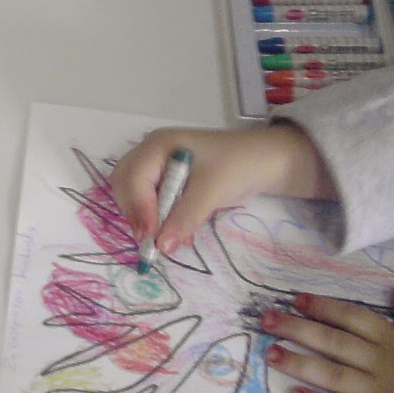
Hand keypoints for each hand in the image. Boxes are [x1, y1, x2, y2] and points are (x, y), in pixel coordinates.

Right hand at [109, 125, 335, 254]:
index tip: (150, 237)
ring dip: (148, 219)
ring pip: (136, 195)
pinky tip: (177, 232)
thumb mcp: (211, 193)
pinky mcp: (170, 180)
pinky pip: (152, 201)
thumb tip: (160, 247)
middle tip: (151, 239)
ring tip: (168, 238)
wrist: (268, 161)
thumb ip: (183, 219)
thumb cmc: (238, 166)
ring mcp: (159, 166)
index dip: (138, 208)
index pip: (134, 178)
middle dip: (136, 213)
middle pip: (125, 185)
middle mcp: (152, 153)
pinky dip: (160, 218)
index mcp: (158, 145)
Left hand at [262, 286, 393, 392]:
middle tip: (265, 320)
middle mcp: (382, 364)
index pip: (352, 317)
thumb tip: (393, 288)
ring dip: (299, 362)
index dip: (323, 307)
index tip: (295, 299)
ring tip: (271, 353)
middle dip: (297, 328)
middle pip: (333, 342)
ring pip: (332, 374)